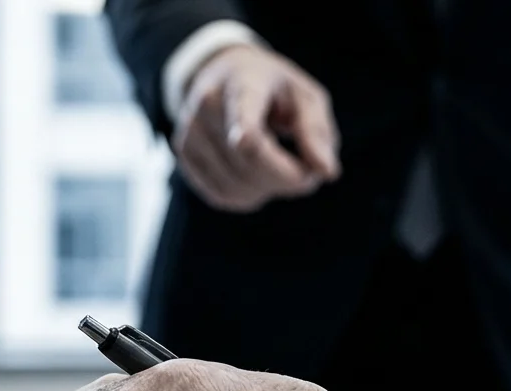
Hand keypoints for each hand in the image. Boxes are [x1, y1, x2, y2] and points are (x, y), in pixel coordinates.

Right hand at [174, 44, 340, 212]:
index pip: (246, 126)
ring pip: (235, 187)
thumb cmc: (273, 88)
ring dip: (268, 189)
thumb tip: (326, 173)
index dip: (264, 156)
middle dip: (287, 179)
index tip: (301, 176)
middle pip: (249, 164)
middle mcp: (206, 107)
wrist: (224, 74)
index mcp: (242, 84)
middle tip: (309, 171)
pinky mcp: (184, 156)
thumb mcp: (305, 95)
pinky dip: (248, 196)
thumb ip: (316, 132)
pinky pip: (221, 195)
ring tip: (282, 168)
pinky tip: (258, 177)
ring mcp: (189, 133)